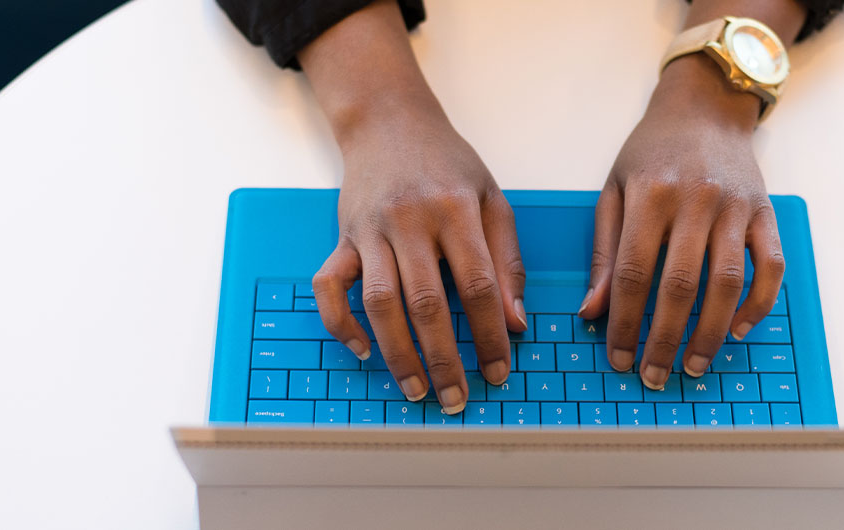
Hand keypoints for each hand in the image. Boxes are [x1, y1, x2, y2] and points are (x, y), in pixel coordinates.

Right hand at [299, 0, 526, 414]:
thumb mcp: (492, 198)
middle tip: (457, 397)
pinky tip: (362, 350)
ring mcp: (370, 230)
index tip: (498, 370)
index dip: (490, 333)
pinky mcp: (342, 236)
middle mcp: (410, 221)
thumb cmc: (447, 163)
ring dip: (397, 352)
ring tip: (415, 390)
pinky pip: (329, 286)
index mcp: (456, 210)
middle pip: (427, 302)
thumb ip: (507, 259)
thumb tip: (514, 322)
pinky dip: (340, 322)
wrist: (388, 121)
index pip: (478, 285)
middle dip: (444, 358)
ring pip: (379, 302)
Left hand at [578, 54, 784, 388]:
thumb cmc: (652, 151)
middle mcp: (695, 201)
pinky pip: (770, 267)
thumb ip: (603, 251)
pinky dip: (758, 303)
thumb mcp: (614, 189)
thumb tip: (591, 312)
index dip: (624, 322)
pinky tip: (738, 329)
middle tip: (654, 375)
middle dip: (664, 338)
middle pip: (679, 285)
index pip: (632, 272)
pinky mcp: (765, 212)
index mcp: (650, 195)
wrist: (705, 107)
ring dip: (711, 332)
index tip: (618, 358)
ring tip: (693, 365)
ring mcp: (736, 207)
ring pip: (727, 283)